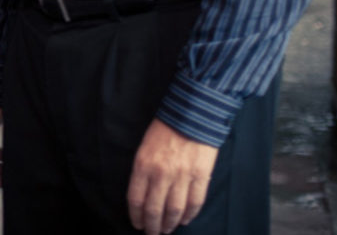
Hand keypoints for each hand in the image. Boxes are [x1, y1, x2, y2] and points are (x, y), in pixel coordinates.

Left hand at [126, 119, 217, 233]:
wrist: (191, 114)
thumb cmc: (165, 129)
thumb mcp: (144, 147)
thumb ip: (143, 171)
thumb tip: (143, 195)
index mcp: (143, 165)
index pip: (136, 199)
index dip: (136, 216)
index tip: (137, 224)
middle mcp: (161, 174)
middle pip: (154, 209)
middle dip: (152, 226)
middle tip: (152, 234)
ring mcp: (182, 176)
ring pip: (174, 210)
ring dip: (170, 224)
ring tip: (167, 230)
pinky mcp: (201, 175)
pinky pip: (195, 202)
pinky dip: (189, 214)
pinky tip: (185, 220)